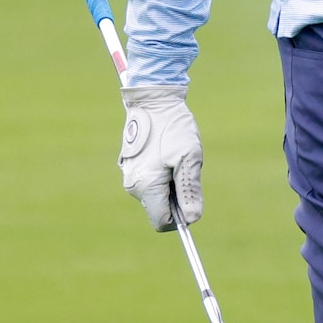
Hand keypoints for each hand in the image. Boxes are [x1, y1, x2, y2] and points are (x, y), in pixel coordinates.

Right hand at [119, 86, 202, 230]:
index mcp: (146, 186)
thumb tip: (193, 218)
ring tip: (175, 158)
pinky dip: (163, 175)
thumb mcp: (189, 158)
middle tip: (184, 169)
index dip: (180, 217)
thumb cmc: (172, 127)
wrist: (152, 101)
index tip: (191, 196)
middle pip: (160, 209)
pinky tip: (167, 153)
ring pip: (157, 196)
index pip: (162, 222)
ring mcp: (130, 177)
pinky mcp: (132, 168)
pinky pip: (151, 183)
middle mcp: (133, 186)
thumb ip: (189, 190)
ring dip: (171, 184)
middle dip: (176, 197)